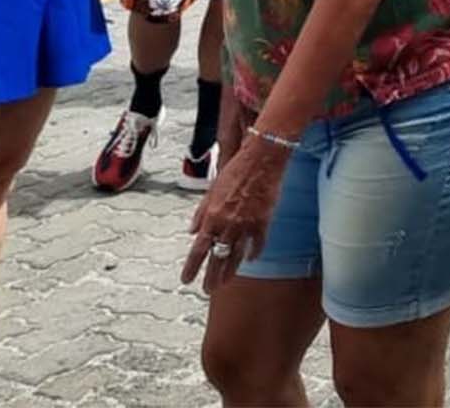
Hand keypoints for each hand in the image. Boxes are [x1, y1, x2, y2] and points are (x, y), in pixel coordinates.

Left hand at [181, 135, 291, 293]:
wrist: (261, 160)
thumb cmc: (235, 170)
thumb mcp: (211, 190)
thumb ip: (201, 212)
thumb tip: (193, 230)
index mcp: (212, 217)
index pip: (198, 249)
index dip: (192, 267)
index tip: (186, 280)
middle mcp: (227, 225)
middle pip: (217, 259)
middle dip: (211, 277)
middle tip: (208, 289)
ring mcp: (246, 226)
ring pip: (236, 256)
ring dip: (229, 272)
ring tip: (224, 282)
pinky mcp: (263, 223)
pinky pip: (257, 245)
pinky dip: (253, 254)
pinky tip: (250, 260)